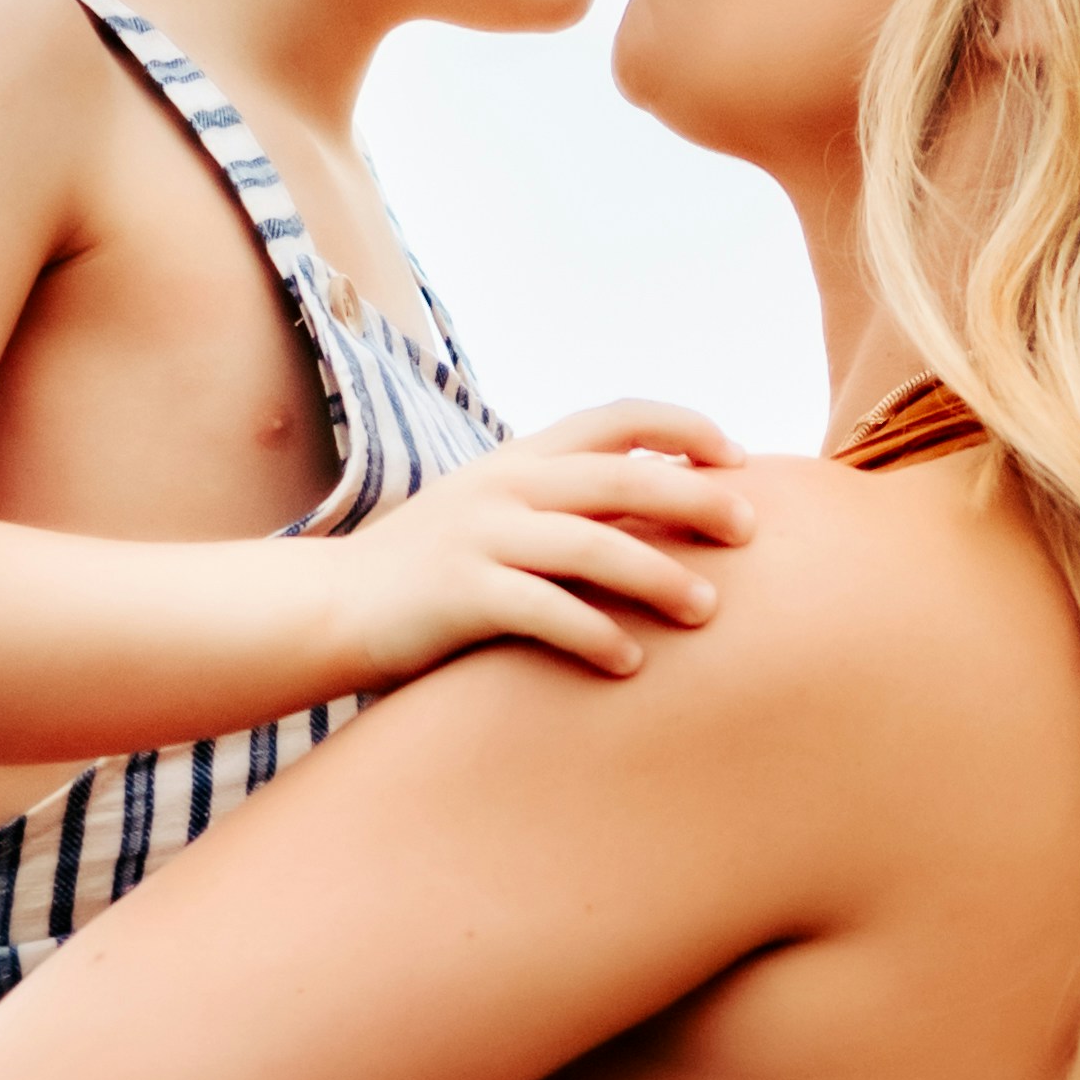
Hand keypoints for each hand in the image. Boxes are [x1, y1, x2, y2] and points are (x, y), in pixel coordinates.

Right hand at [333, 406, 749, 689]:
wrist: (329, 606)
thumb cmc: (428, 573)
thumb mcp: (493, 514)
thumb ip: (561, 505)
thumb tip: (655, 515)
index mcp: (521, 458)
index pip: (618, 416)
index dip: (684, 426)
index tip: (738, 456)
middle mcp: (507, 485)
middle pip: (624, 476)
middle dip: (697, 497)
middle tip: (750, 529)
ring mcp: (481, 537)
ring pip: (594, 545)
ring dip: (661, 576)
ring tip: (707, 609)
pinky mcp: (460, 593)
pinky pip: (545, 611)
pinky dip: (596, 635)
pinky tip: (631, 664)